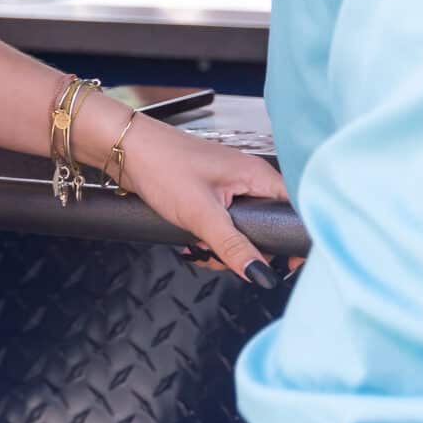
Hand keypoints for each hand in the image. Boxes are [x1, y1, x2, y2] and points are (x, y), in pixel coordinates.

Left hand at [114, 112, 291, 285]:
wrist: (123, 147)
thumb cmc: (161, 165)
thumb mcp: (200, 213)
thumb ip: (233, 246)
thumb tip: (262, 275)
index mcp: (258, 176)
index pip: (299, 211)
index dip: (296, 241)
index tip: (287, 266)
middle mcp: (250, 180)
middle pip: (268, 227)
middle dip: (247, 251)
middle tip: (222, 256)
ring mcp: (230, 187)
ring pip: (243, 230)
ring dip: (223, 247)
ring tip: (200, 248)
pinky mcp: (211, 195)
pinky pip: (223, 225)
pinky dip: (211, 238)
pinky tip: (193, 243)